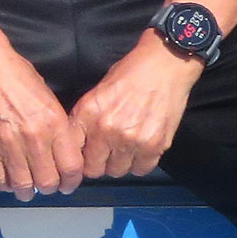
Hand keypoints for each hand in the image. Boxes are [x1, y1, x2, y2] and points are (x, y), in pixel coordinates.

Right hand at [0, 49, 82, 200]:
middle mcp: (33, 137)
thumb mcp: (49, 97)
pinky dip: (4, 184)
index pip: (71, 167)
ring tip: (27, 189)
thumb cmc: (17, 75)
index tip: (68, 184)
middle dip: (50, 188)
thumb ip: (58, 127)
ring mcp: (8, 143)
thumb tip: (63, 153)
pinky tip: (8, 180)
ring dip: (27, 191)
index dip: (72, 182)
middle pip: (48, 181)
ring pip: (23, 185)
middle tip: (47, 185)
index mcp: (54, 122)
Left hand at [69, 33, 201, 178]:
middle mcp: (107, 131)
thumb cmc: (128, 75)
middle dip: (99, 163)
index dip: (78, 158)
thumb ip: (84, 121)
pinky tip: (141, 147)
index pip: (73, 154)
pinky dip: (140, 162)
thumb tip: (76, 147)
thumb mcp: (96, 94)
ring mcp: (132, 141)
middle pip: (95, 169)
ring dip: (120, 163)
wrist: (163, 66)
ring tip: (126, 147)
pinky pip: (141, 169)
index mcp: (88, 115)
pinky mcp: (155, 146)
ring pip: (118, 171)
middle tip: (107, 152)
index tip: (85, 156)